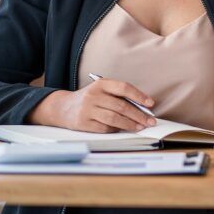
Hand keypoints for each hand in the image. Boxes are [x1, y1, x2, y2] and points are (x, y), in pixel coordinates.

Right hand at [28, 79, 156, 132]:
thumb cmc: (90, 99)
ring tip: (140, 127)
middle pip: (121, 106)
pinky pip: (105, 128)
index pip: (124, 87)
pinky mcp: (83, 123)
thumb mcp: (102, 91)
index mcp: (101, 84)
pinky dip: (116, 129)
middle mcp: (93, 95)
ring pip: (114, 118)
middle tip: (150, 121)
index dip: (139, 96)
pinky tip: (123, 129)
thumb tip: (143, 109)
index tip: (151, 104)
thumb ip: (120, 97)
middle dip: (139, 115)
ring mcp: (87, 109)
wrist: (62, 108)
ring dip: (130, 124)